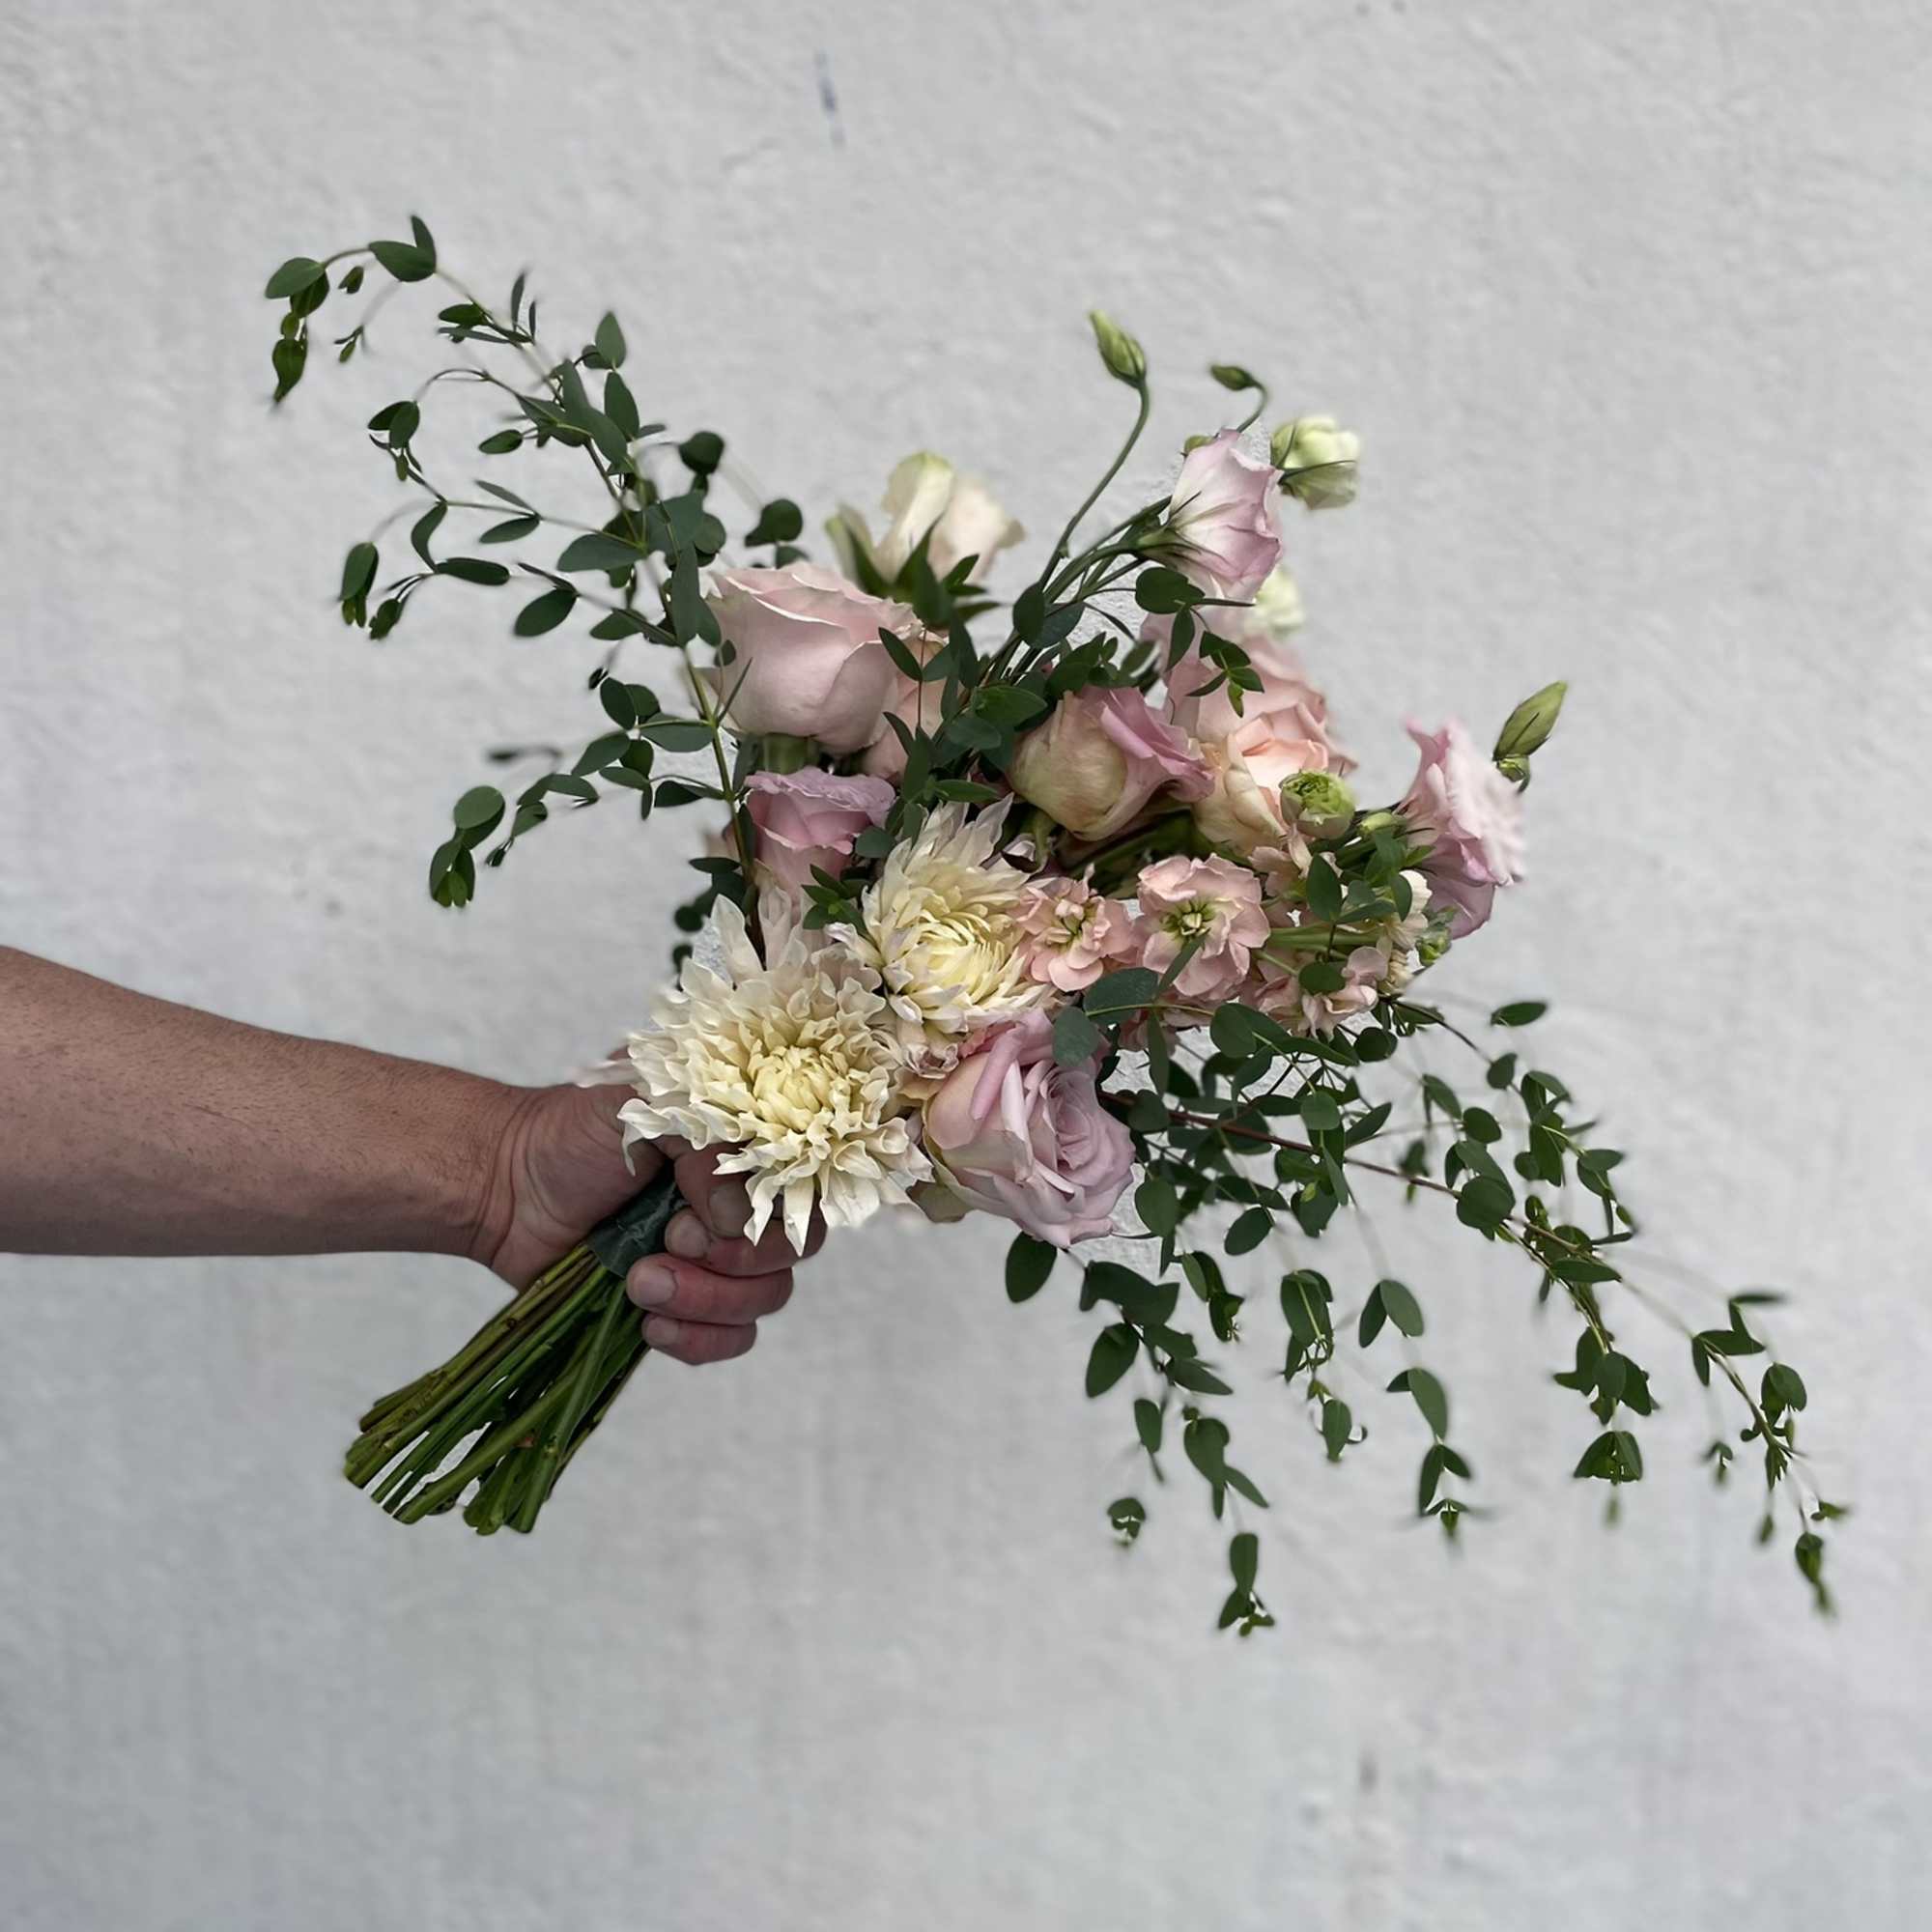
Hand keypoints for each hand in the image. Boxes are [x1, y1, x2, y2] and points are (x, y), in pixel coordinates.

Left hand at [477, 1082, 818, 1364]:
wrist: (506, 1184)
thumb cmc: (573, 1132)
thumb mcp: (643, 1102)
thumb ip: (706, 1141)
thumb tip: (735, 1217)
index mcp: (745, 1145)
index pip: (804, 1187)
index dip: (764, 1211)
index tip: (697, 1211)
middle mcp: (742, 1200)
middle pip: (791, 1252)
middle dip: (729, 1261)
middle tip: (667, 1241)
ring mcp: (717, 1255)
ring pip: (764, 1300)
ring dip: (704, 1300)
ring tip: (638, 1281)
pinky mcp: (688, 1302)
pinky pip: (731, 1339)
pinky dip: (698, 1338)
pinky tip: (651, 1323)